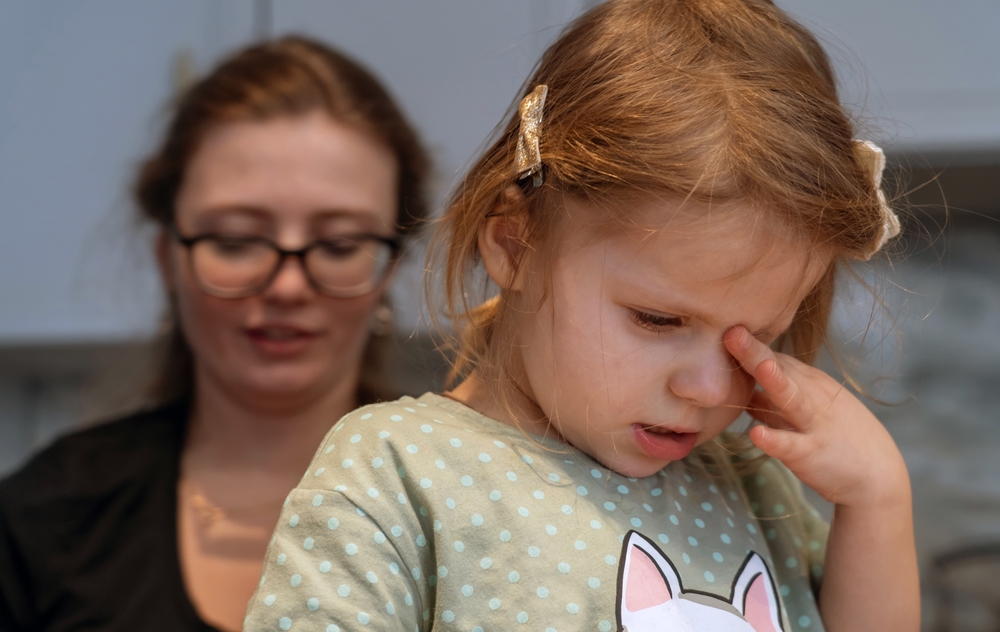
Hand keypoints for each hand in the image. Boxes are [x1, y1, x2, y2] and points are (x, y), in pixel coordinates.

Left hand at [722, 326, 908, 507]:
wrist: (878, 476)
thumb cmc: (835, 438)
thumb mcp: (804, 410)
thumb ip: (770, 401)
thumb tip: (741, 390)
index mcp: (805, 381)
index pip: (771, 356)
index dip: (746, 344)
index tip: (720, 327)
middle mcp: (810, 395)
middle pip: (777, 368)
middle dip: (754, 350)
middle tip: (730, 330)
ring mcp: (812, 423)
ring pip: (790, 398)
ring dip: (773, 382)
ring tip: (758, 366)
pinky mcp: (812, 453)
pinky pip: (790, 445)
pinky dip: (773, 440)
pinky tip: (755, 434)